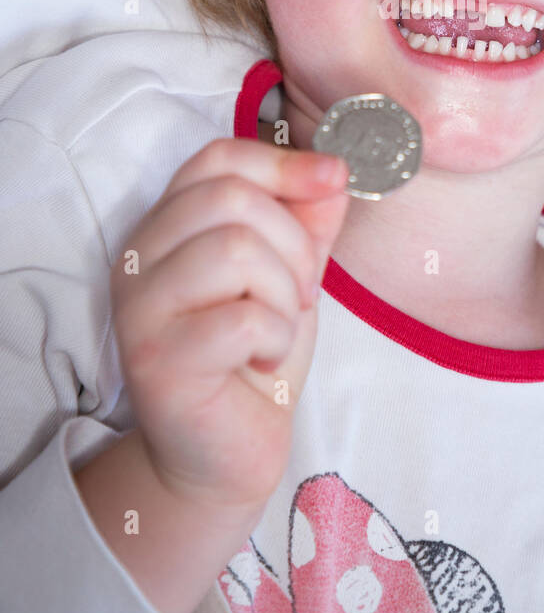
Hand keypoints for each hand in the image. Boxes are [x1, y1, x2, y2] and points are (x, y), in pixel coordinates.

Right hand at [109, 137, 349, 512]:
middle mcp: (138, 257)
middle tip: (300, 293)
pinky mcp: (155, 360)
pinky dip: (274, 339)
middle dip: (292, 244)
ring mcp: (140, 308)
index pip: (218, 158)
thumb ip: (308, 220)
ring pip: (234, 250)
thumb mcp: (290, 274)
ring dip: (283, 294)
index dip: (284, 163)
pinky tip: (261, 362)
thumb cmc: (254, 356)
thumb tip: (334, 171)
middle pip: (230, 198)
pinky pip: (242, 318)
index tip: (336, 179)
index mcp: (167, 226)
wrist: (227, 454)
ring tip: (276, 330)